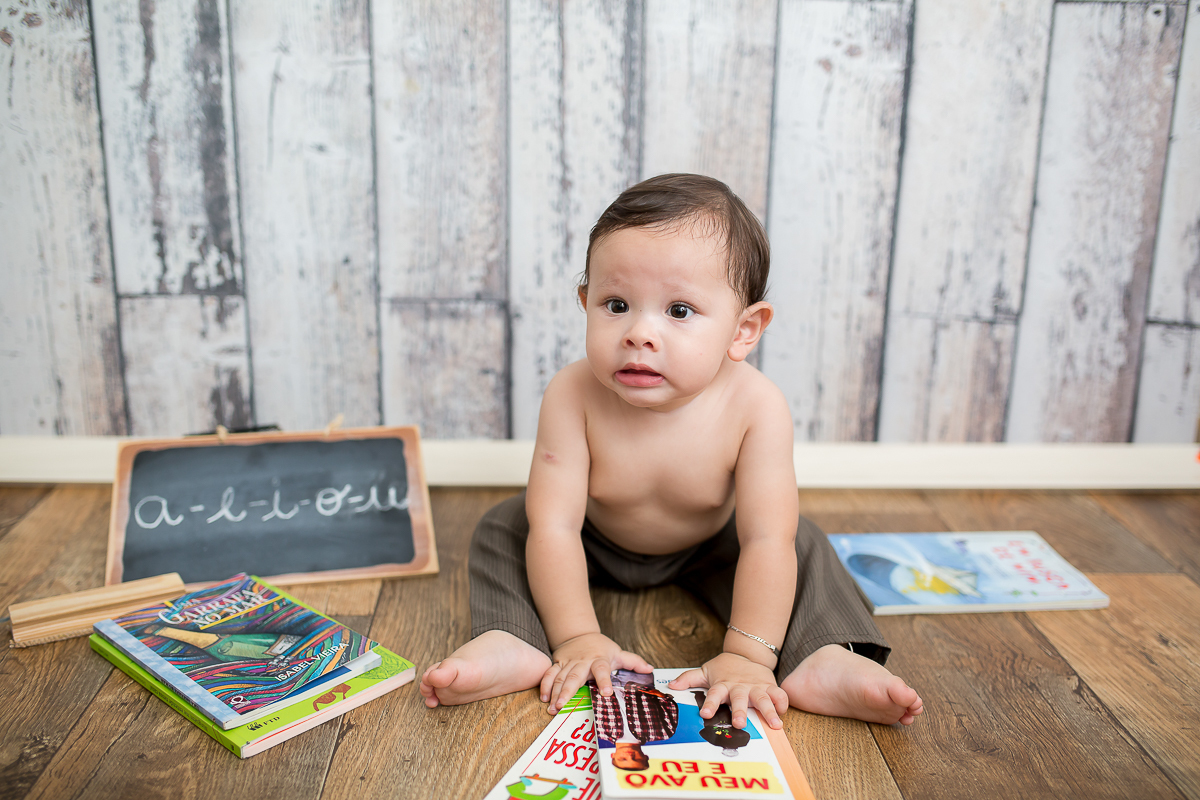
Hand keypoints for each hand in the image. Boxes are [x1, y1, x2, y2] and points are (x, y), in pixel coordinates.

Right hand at [541, 632, 652, 713]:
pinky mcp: (558, 662)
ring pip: (560, 677)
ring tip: (553, 707)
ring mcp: (568, 662)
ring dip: (555, 692)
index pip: (602, 670)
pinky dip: (545, 685)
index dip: (604, 680)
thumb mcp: (618, 652)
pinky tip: (544, 698)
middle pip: (574, 676)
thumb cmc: (601, 647)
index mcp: (599, 659)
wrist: (579, 632)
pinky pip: (549, 673)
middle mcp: (582, 661)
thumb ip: (633, 662)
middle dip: (568, 691)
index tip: (606, 693)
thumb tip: (650, 669)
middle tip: (563, 706)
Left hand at [668, 652, 788, 729]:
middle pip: (739, 699)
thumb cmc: (724, 669)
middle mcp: (739, 687)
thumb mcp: (705, 671)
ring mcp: (756, 687)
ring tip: (774, 724)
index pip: (714, 694)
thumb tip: (671, 685)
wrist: (746, 654)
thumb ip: (689, 678)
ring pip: (763, 699)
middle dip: (740, 711)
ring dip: (769, 711)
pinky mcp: (769, 686)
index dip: (710, 704)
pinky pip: (779, 694)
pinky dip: (782, 703)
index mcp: (722, 685)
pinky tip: (783, 713)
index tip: (706, 714)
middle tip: (739, 723)